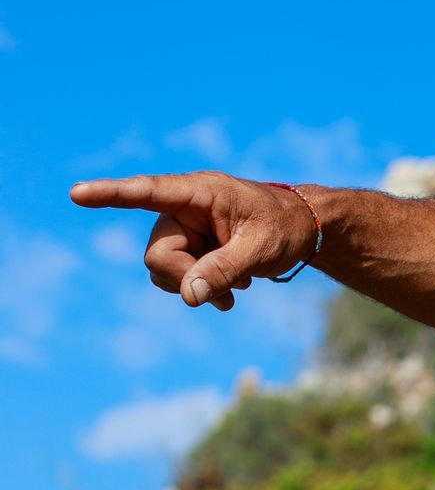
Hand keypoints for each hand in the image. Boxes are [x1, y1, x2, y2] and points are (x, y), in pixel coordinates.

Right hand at [69, 172, 319, 311]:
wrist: (302, 230)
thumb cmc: (284, 229)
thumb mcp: (260, 251)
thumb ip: (223, 270)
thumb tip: (188, 297)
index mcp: (199, 192)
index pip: (147, 192)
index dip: (111, 194)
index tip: (77, 194)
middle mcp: (184, 208)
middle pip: (158, 254)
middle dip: (186, 280)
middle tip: (227, 297)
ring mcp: (185, 229)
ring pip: (164, 270)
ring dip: (194, 288)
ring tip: (235, 292)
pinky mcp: (190, 248)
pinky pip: (177, 277)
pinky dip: (199, 290)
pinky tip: (231, 290)